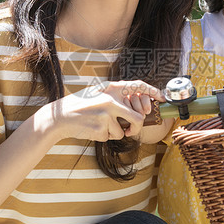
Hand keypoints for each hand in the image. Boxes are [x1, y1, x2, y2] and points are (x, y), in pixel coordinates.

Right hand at [45, 80, 163, 142]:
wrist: (60, 117)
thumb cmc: (81, 107)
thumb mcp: (98, 95)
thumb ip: (115, 99)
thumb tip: (137, 108)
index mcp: (111, 89)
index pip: (138, 87)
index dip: (153, 92)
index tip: (162, 98)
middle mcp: (111, 100)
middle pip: (138, 118)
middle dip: (136, 128)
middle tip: (128, 131)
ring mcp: (106, 115)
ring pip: (123, 132)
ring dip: (114, 133)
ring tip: (99, 126)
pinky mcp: (101, 128)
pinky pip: (111, 137)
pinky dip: (104, 137)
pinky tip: (92, 129)